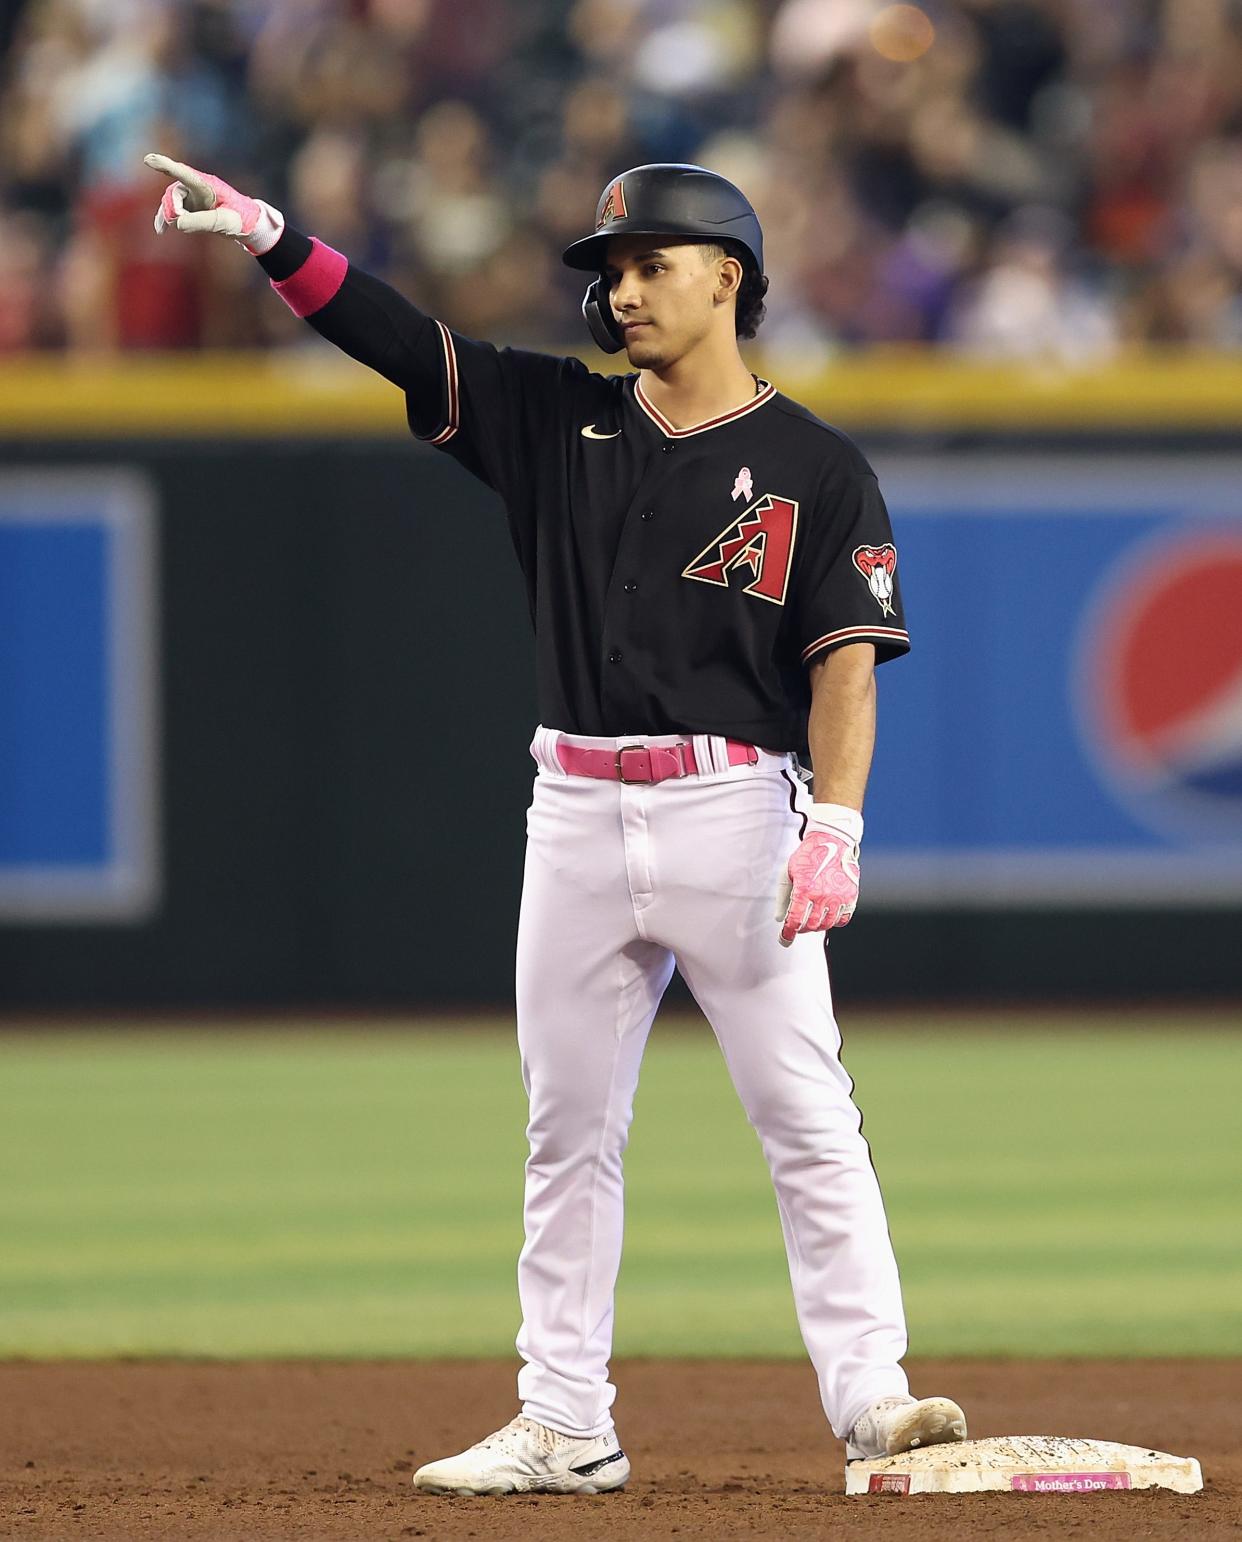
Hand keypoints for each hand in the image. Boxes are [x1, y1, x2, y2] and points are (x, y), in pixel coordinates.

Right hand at [144, 152, 283, 254]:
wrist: (249, 224)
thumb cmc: (239, 219)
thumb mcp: (223, 222)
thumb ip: (201, 222)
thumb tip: (177, 223)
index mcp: (206, 185)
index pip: (183, 173)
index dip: (165, 165)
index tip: (148, 159)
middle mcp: (196, 187)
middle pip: (174, 193)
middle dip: (171, 207)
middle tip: (177, 221)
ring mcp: (193, 197)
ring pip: (171, 202)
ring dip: (167, 214)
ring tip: (162, 229)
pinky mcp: (191, 207)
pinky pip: (174, 210)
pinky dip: (167, 219)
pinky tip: (161, 229)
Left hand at [776, 805, 862, 945]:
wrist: (832, 840)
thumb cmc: (807, 856)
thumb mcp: (788, 872)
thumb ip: (783, 897)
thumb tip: (780, 919)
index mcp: (804, 889)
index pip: (795, 921)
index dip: (788, 934)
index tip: (784, 940)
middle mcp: (822, 895)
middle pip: (810, 926)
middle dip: (801, 929)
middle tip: (797, 925)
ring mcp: (839, 897)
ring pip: (826, 924)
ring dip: (816, 926)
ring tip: (811, 919)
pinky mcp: (851, 896)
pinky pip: (843, 919)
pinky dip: (834, 921)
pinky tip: (827, 915)